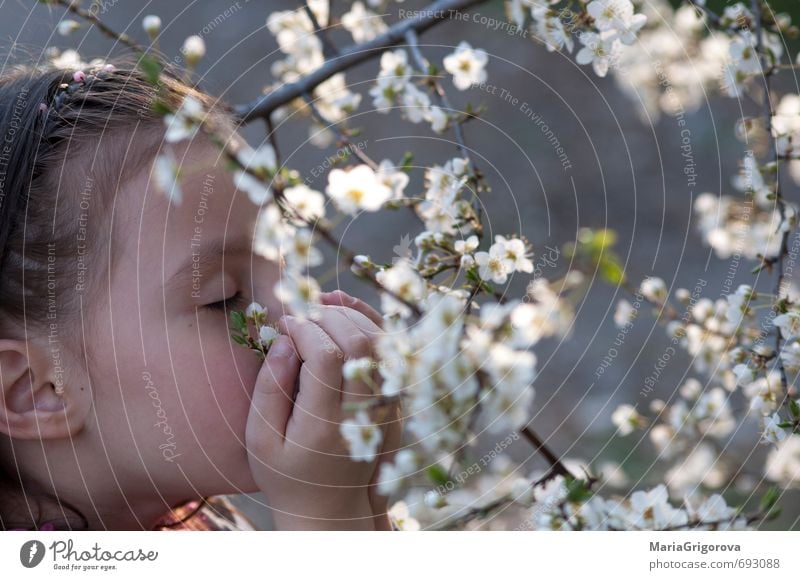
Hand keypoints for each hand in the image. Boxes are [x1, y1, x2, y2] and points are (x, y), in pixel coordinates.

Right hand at [245, 290, 400, 529]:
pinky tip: (347, 311)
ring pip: (380, 344)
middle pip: (357, 344)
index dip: (304, 329)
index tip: (284, 323)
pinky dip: (372, 325)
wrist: (331, 508)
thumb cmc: (286, 472)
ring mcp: (384, 407)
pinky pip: (390, 353)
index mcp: (324, 425)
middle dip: (327, 316)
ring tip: (320, 307)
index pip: (324, 357)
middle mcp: (362, 414)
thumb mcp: (260, 440)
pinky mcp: (393, 402)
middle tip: (301, 312)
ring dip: (351, 315)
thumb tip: (284, 341)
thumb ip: (269, 390)